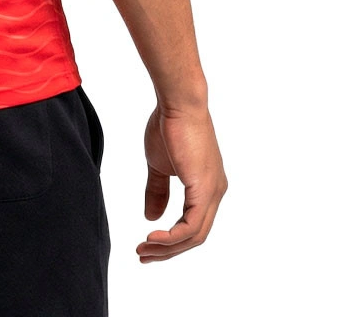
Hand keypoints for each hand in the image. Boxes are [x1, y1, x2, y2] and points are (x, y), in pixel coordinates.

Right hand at [137, 102, 226, 262]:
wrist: (177, 103)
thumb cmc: (168, 125)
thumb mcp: (159, 164)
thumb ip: (157, 190)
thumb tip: (151, 216)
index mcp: (206, 186)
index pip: (192, 224)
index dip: (170, 239)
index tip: (146, 245)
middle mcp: (215, 192)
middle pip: (195, 236)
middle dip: (168, 250)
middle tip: (143, 256)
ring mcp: (213, 192)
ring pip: (194, 235)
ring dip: (167, 247)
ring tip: (143, 249)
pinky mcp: (205, 189)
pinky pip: (191, 225)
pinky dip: (172, 237)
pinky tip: (153, 237)